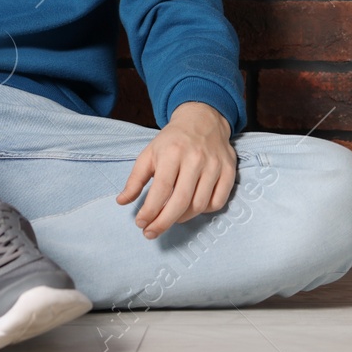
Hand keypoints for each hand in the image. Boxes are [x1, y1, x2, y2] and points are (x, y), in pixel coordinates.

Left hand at [115, 102, 235, 239]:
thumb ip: (135, 179)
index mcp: (172, 152)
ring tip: (170, 217)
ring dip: (182, 218)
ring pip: (200, 205)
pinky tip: (193, 207)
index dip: (150, 211)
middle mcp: (195, 158)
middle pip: (181, 202)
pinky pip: (218, 202)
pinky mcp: (229, 170)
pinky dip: (204, 211)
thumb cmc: (172, 140)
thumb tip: (122, 202)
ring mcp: (215, 165)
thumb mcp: (149, 154)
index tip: (140, 223)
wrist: (202, 119)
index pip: (161, 190)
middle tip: (151, 232)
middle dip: (163, 222)